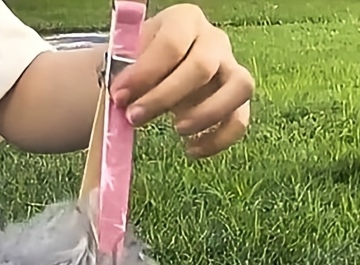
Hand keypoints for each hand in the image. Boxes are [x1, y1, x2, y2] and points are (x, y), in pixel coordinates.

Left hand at [109, 3, 253, 157]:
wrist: (161, 72)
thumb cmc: (143, 64)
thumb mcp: (129, 60)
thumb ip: (124, 74)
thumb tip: (119, 99)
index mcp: (185, 20)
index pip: (171, 44)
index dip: (144, 73)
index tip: (119, 97)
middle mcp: (214, 40)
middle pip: (202, 67)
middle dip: (165, 98)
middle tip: (135, 118)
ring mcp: (231, 69)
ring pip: (239, 87)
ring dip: (206, 114)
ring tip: (177, 130)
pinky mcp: (237, 101)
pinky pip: (240, 121)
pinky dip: (218, 140)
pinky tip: (191, 149)